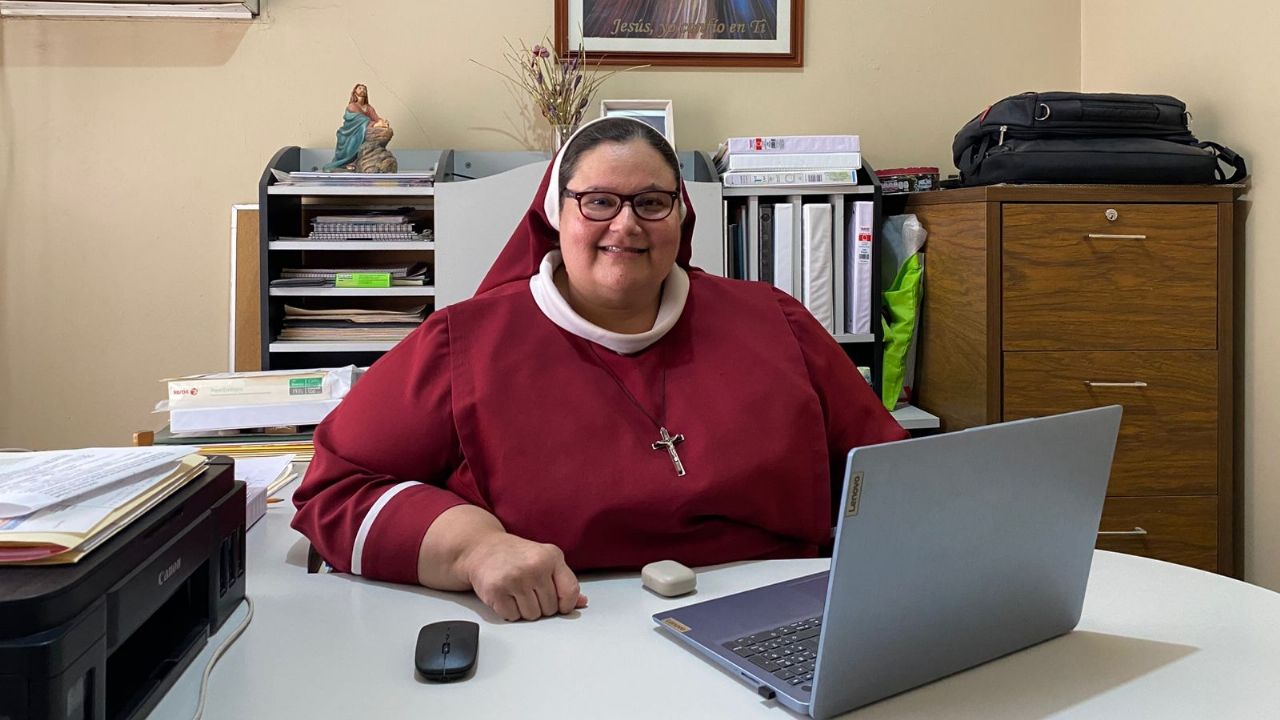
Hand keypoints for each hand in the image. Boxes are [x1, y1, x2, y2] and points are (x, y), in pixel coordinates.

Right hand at [460, 533, 587, 620]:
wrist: (482, 548)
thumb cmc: (516, 556)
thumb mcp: (544, 560)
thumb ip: (564, 581)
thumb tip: (582, 602)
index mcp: (552, 556)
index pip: (570, 592)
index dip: (566, 604)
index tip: (559, 603)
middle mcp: (535, 566)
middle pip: (550, 608)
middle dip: (540, 605)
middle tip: (528, 590)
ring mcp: (515, 579)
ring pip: (532, 616)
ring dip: (524, 610)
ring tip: (516, 592)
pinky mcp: (497, 591)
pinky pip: (512, 616)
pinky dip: (509, 611)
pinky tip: (505, 595)